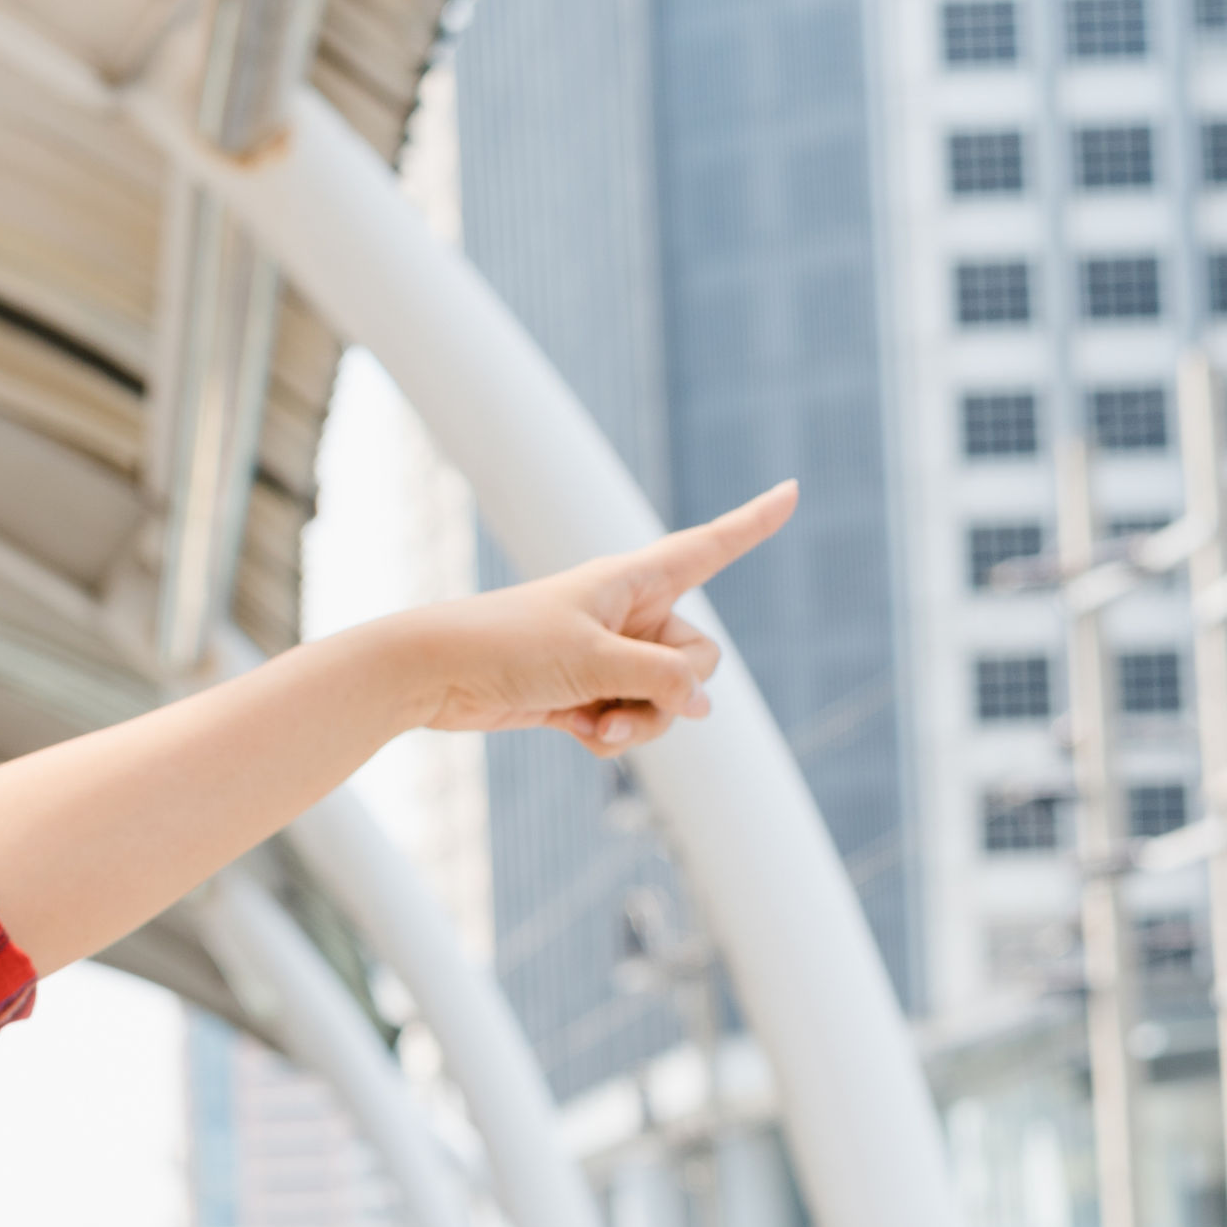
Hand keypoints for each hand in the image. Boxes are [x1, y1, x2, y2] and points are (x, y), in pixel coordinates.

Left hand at [403, 482, 790, 754]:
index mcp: (634, 580)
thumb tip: (701, 707)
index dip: (753, 523)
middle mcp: (629, 615)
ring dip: (642, 723)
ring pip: (667, 700)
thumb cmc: (507, 646)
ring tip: (596, 724)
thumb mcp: (595, 660)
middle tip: (624, 697)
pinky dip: (612, 735)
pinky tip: (576, 733)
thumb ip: (661, 680)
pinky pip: (630, 722)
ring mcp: (609, 656)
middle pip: (699, 659)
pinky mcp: (586, 693)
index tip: (793, 491)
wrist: (433, 675)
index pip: (710, 548)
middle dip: (673, 691)